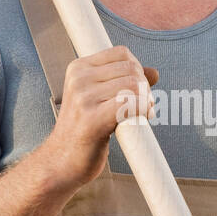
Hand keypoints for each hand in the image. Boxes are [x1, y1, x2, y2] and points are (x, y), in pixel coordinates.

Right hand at [44, 45, 158, 188]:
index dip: (137, 69)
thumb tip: (155, 72)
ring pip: (134, 86)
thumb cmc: (84, 132)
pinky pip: (130, 104)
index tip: (138, 90)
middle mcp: (78, 79)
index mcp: (78, 69)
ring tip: (143, 114)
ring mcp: (83, 98)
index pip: (121, 53)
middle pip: (131, 69)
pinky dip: (144, 109)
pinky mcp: (92, 120)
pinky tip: (143, 119)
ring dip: (147, 100)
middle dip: (145, 87)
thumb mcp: (100, 99)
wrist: (60, 162)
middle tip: (144, 106)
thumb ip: (125, 83)